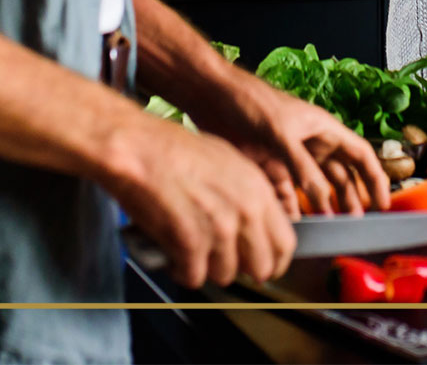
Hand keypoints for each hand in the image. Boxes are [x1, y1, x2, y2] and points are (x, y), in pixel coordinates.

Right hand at [99, 105, 296, 289]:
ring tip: (189, 248)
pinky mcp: (191, 244)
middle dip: (240, 269)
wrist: (140, 149)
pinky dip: (181, 271)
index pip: (286, 245)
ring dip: (207, 268)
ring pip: (225, 276)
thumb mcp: (228, 163)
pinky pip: (194, 278)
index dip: (273, 262)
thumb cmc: (176, 151)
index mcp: (258, 190)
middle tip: (220, 261)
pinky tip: (173, 253)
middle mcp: (245, 211)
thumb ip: (248, 196)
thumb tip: (255, 226)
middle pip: (261, 268)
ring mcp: (219, 229)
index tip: (260, 266)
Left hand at [185, 62, 391, 217]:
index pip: (359, 154)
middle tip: (356, 225)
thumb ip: (302, 167)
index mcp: (322, 128)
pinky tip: (293, 225)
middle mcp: (311, 142)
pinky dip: (292, 209)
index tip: (384, 204)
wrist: (211, 96)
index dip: (375, 178)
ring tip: (329, 228)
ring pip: (316, 186)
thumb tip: (325, 202)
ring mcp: (291, 155)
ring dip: (324, 206)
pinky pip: (287, 193)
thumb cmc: (249, 102)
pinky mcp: (269, 165)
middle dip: (352, 198)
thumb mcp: (279, 133)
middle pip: (341, 174)